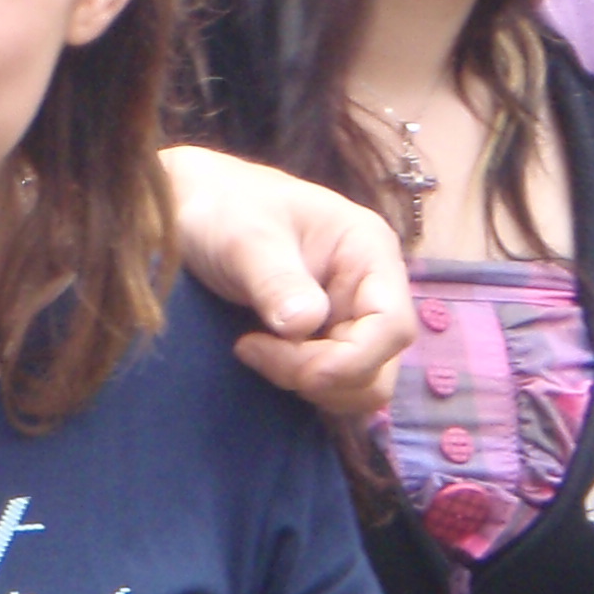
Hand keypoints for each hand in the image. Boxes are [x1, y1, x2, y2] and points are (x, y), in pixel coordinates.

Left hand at [162, 147, 416, 419]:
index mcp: (370, 253)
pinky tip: (261, 357)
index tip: (275, 355)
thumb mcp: (243, 237)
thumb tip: (305, 324)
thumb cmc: (226, 209)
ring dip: (308, 384)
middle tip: (253, 350)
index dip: (346, 360)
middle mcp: (372, 290)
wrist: (201, 207)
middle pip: (378, 367)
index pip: (392, 327)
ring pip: (360, 385)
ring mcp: (352, 318)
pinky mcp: (328, 340)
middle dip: (320, 375)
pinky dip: (301, 383)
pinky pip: (334, 384)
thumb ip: (275, 279)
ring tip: (253, 349)